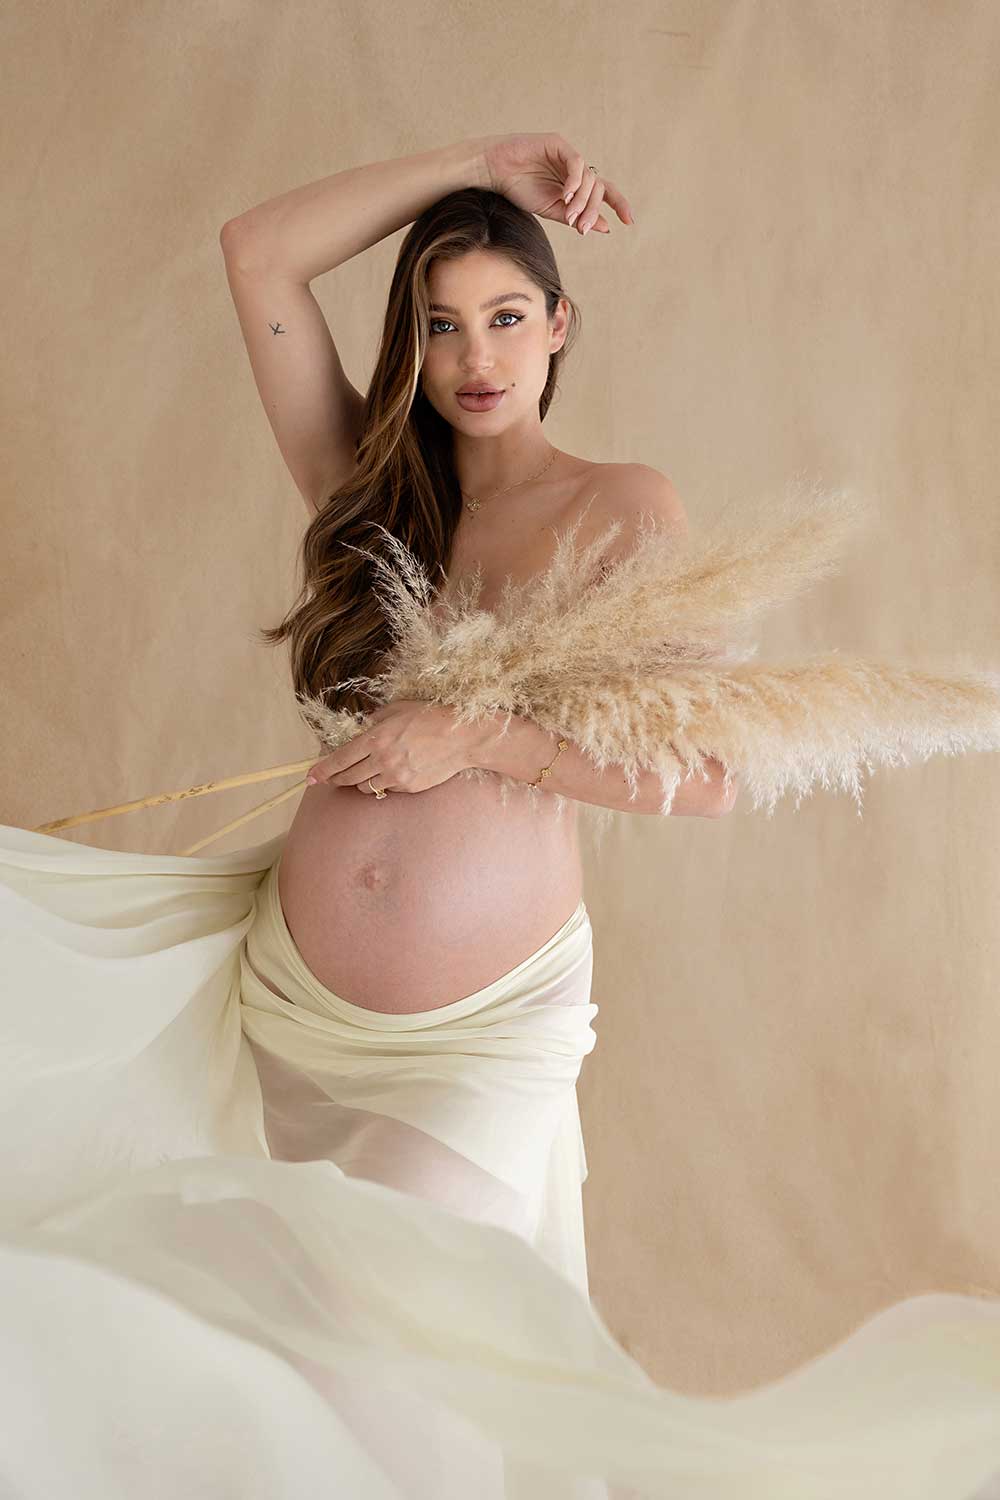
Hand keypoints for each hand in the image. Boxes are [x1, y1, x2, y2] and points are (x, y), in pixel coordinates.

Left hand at [304, 700, 480, 796]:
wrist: (462, 737)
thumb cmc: (431, 717)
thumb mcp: (398, 709)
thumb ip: (375, 719)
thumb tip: (361, 728)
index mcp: (376, 738)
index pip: (340, 759)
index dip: (322, 770)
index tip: (311, 777)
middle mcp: (383, 760)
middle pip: (348, 777)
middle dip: (335, 779)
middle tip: (330, 778)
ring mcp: (397, 776)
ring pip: (366, 787)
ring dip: (360, 781)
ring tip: (365, 772)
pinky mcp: (409, 787)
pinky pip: (387, 789)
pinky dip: (384, 783)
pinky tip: (392, 772)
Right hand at [478, 132, 634, 236]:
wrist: (494, 172)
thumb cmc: (518, 190)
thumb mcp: (551, 211)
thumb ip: (577, 218)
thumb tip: (606, 227)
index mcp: (575, 185)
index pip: (604, 192)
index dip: (619, 204)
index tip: (629, 221)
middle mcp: (575, 170)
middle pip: (598, 189)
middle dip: (592, 210)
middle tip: (581, 228)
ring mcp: (567, 155)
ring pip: (589, 178)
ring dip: (582, 201)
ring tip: (569, 216)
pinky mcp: (558, 144)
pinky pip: (576, 163)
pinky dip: (574, 181)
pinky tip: (566, 196)